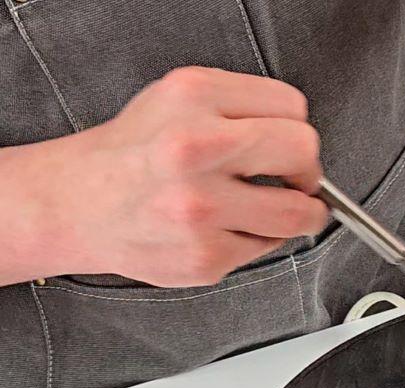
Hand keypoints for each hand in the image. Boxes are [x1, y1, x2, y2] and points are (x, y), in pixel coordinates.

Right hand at [0, 66, 326, 287]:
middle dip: (308, 170)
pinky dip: (259, 240)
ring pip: (298, 212)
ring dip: (302, 214)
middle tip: (297, 181)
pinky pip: (267, 247)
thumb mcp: (181, 100)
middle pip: (304, 152)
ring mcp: (200, 207)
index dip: (295, 129)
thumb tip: (304, 144)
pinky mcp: (204, 255)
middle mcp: (194, 149)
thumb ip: (243, 109)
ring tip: (282, 211)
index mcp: (193, 97)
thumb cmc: (137, 152)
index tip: (288, 146)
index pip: (292, 108)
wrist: (77, 204)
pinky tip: (227, 229)